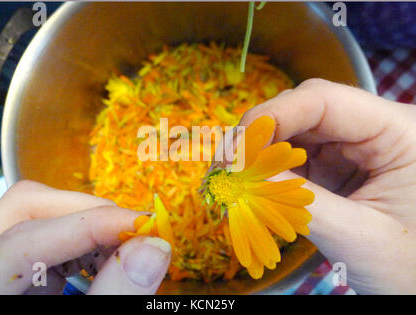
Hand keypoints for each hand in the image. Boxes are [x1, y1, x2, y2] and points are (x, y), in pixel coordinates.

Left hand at [0, 181, 170, 294]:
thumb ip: (114, 296)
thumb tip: (154, 248)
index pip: (22, 241)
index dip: (88, 226)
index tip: (144, 226)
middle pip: (23, 208)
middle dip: (87, 213)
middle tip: (134, 233)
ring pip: (30, 214)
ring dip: (86, 223)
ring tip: (124, 244)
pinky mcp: (8, 271)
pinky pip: (40, 235)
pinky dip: (81, 239)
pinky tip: (105, 256)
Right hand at [238, 79, 415, 293]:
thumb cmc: (414, 269)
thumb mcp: (358, 236)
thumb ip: (299, 201)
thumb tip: (241, 174)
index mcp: (398, 130)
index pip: (323, 100)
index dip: (269, 119)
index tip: (233, 152)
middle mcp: (376, 127)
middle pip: (304, 110)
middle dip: (259, 137)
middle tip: (226, 169)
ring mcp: (357, 145)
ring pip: (296, 132)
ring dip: (262, 155)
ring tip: (237, 181)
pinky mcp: (342, 164)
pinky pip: (299, 157)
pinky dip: (273, 172)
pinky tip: (258, 187)